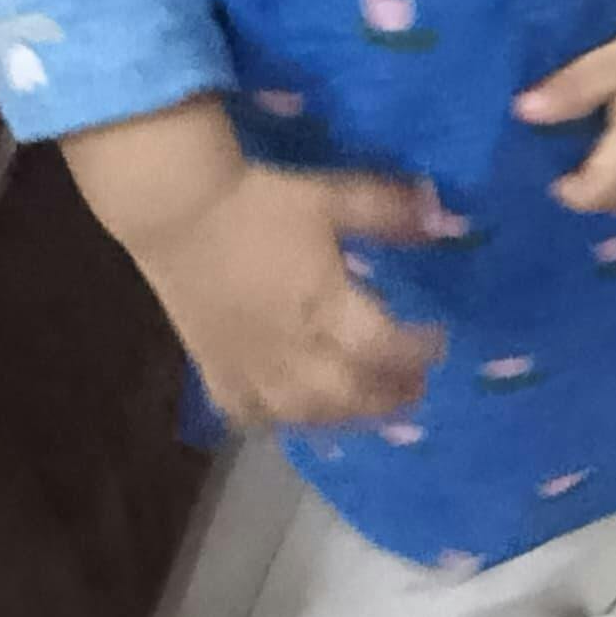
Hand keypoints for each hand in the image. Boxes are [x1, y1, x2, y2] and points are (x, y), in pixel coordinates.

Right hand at [136, 163, 443, 432]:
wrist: (174, 208)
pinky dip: (275, 421)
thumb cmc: (258, 200)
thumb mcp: (331, 195)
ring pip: (300, 413)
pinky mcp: (211, 365)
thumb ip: (386, 210)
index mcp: (325, 307)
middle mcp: (290, 350)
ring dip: (340, 417)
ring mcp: (248, 365)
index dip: (416, 352)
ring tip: (364, 407)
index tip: (438, 343)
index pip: (383, 347)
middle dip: (386, 397)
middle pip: (346, 394)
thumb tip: (441, 215)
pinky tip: (290, 414)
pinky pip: (246, 412)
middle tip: (412, 391)